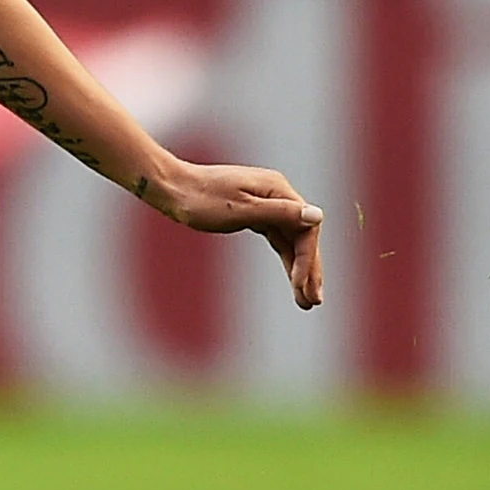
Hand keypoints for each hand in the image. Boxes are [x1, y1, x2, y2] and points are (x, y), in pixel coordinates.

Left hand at [151, 159, 325, 309]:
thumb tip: (317, 216)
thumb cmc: (201, 199)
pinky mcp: (254, 213)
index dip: (308, 259)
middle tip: (313, 302)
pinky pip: (277, 237)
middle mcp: (277, 194)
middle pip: (302, 236)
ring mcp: (266, 203)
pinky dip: (285, 257)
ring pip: (291, 240)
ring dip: (299, 269)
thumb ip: (280, 213)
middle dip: (309, 271)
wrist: (172, 187)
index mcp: (278, 189)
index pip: (306, 228)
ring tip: (306, 300)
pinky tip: (293, 278)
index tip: (301, 286)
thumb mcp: (240, 209)